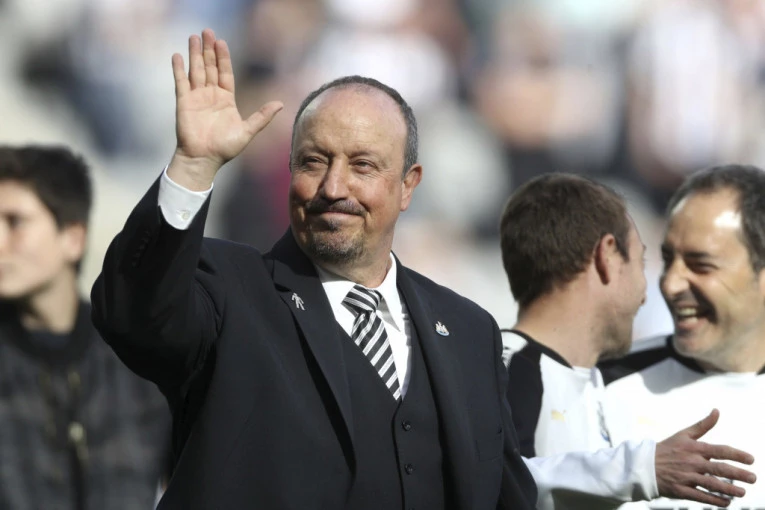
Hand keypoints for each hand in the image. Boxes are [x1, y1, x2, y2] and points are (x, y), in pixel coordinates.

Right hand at [169, 28, 282, 189]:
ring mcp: (197, 98)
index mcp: (226, 99)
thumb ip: (262, 117)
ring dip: (195, 54)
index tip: (221, 42)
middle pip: (210, 67)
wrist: (204, 159)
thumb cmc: (225, 148)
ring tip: (194, 37)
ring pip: (196, 71)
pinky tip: (178, 56)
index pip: (225, 73)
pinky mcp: (184, 103)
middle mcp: (211, 95)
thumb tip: (281, 104)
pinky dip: (179, 69)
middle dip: (209, 50)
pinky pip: (181, 82)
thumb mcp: (248, 131)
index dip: (223, 58)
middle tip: (207, 31)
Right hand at [655, 409, 755, 506]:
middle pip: (720, 469)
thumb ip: (703, 425)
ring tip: (742, 492)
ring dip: (730, 489)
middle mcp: (692, 463)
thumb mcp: (683, 434)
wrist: (644, 466)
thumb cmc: (666, 449)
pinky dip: (715, 500)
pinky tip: (727, 502)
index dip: (737, 454)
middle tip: (753, 478)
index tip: (751, 459)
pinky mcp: (681, 491)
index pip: (720, 450)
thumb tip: (717, 411)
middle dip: (739, 474)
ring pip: (712, 485)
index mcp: (694, 448)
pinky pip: (702, 497)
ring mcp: (686, 477)